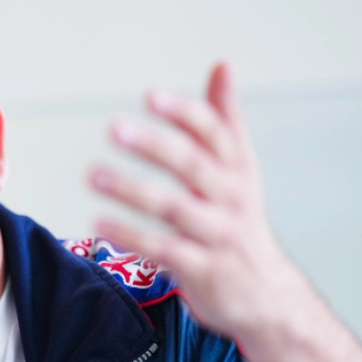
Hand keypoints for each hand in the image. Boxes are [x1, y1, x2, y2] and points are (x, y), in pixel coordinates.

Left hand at [90, 62, 301, 340]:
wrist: (268, 297)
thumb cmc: (241, 225)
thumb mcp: (240, 170)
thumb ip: (225, 121)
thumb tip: (223, 64)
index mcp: (237, 170)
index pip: (214, 133)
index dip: (184, 113)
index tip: (151, 96)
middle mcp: (231, 199)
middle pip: (194, 165)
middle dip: (155, 144)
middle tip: (115, 128)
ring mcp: (218, 235)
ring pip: (175, 208)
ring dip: (132, 190)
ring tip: (93, 175)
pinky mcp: (203, 270)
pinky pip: (164, 250)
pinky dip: (132, 236)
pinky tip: (99, 223)